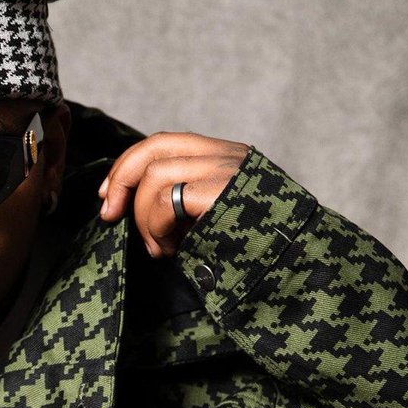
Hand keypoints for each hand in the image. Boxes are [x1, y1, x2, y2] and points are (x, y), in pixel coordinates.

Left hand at [97, 131, 249, 257]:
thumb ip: (185, 200)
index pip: (164, 143)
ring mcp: (225, 170)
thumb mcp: (216, 215)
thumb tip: (131, 207)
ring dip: (144, 218)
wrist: (299, 264)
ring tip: (159, 247)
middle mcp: (226, 155)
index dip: (127, 165)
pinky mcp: (220, 192)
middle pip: (154, 148)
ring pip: (155, 176)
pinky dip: (156, 227)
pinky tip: (170, 250)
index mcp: (225, 156)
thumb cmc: (257, 249)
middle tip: (109, 215)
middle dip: (121, 180)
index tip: (108, 196)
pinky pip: (166, 200)